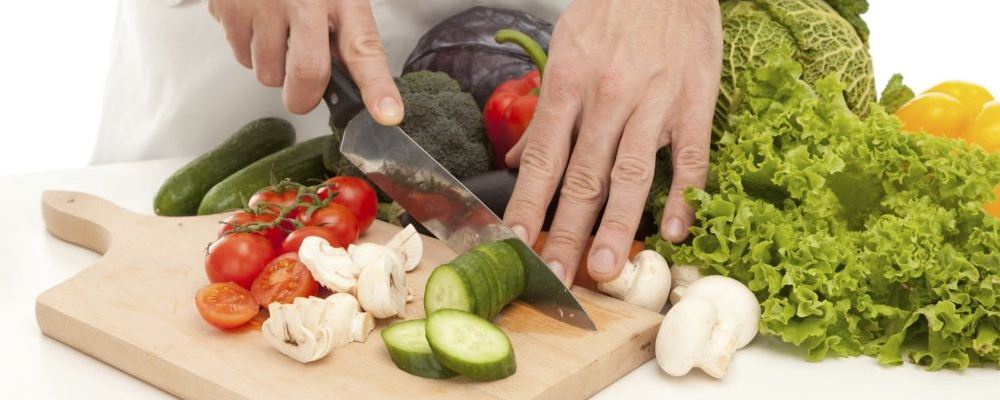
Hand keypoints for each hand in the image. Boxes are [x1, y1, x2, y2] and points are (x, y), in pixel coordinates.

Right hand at [207, 0, 402, 123]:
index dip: (377, 88)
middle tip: (302, 93)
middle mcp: (302, 0)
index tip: (388, 114)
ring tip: (278, 35)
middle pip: (307, 73)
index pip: (363, 49)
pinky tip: (258, 25)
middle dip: (303, 97)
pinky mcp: (230, 9)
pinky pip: (242, 56)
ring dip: (274, 69)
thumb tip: (354, 87)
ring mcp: (262, 4)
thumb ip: (345, 37)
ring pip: (268, 73)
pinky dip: (251, 52)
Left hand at [503, 0, 721, 284]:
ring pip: (634, 174)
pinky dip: (685, 196)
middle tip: (557, 275)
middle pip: (585, 176)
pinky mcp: (697, 101)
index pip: (544, 157)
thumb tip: (514, 158)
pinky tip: (676, 231)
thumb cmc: (613, 10)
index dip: (528, 204)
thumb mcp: (566, 49)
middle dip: (568, 231)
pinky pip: (692, 156)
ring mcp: (655, 102)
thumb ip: (544, 110)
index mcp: (571, 83)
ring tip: (607, 267)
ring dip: (620, 225)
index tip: (517, 242)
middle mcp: (610, 97)